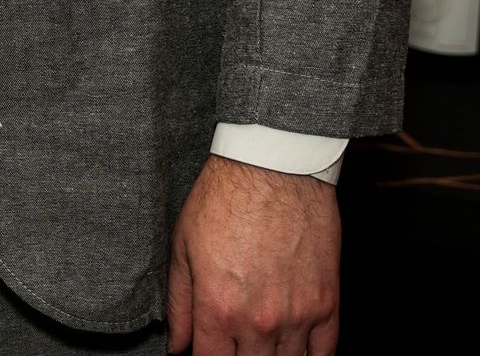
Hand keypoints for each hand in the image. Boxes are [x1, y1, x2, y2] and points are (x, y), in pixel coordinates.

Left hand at [166, 154, 339, 354]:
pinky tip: (294, 353)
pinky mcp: (327, 305)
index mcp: (218, 307)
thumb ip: (179, 302)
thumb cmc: (225, 198)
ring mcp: (297, 317)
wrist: (274, 167)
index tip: (202, 354)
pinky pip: (325, 355)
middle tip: (231, 346)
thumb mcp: (183, 245)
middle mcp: (259, 321)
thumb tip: (177, 345)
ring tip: (258, 346)